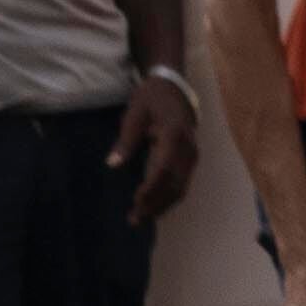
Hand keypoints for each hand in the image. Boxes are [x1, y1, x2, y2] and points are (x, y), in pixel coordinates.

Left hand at [109, 75, 201, 224]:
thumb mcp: (134, 114)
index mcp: (174, 135)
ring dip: (163, 206)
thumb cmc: (151, 98)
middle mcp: (188, 148)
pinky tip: (155, 208)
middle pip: (175, 184)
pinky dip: (169, 199)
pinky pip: (183, 184)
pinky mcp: (191, 159)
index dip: (151, 189)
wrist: (174, 87)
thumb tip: (112, 164)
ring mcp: (192, 155)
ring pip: (181, 188)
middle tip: (135, 219)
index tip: (135, 202)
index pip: (164, 169)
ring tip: (142, 219)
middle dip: (155, 204)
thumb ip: (125, 140)